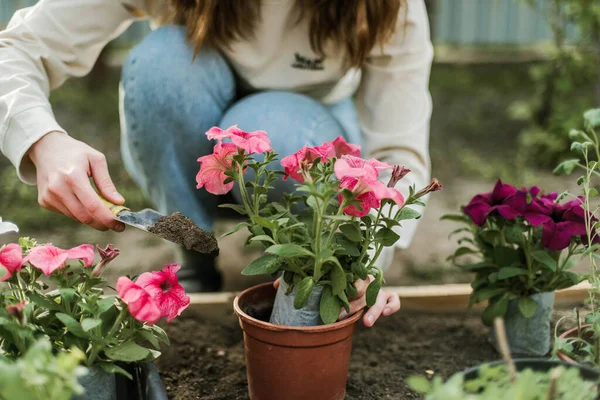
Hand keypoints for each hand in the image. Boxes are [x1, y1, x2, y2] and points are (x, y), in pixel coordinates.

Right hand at [28, 131, 125, 230]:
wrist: (46, 148)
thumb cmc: (75, 152)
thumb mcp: (96, 160)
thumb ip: (106, 183)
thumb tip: (119, 202)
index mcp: (73, 176)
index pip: (93, 206)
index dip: (108, 218)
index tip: (120, 225)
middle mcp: (57, 188)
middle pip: (84, 216)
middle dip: (102, 224)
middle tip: (115, 224)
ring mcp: (48, 196)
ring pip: (76, 217)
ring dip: (91, 218)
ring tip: (102, 210)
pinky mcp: (44, 201)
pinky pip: (67, 213)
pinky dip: (79, 212)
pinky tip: (81, 201)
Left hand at [273, 277, 400, 326]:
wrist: (355, 271)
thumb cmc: (331, 277)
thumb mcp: (316, 278)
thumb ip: (298, 280)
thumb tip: (275, 287)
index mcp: (346, 269)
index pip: (348, 274)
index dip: (341, 286)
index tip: (331, 297)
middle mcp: (362, 276)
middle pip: (362, 287)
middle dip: (352, 302)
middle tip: (339, 315)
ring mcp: (375, 287)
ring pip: (379, 296)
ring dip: (372, 309)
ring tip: (365, 323)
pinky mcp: (384, 297)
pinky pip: (393, 300)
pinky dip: (391, 306)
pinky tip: (384, 314)